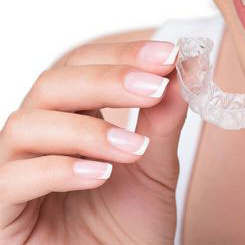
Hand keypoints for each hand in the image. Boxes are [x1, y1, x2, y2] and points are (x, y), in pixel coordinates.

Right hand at [0, 40, 186, 243]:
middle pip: (53, 85)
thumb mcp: (155, 167)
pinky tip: (99, 174)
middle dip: (108, 80)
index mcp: (73, 119)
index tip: (168, 54)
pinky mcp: (3, 211)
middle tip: (154, 87)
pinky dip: (59, 169)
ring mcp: (15, 170)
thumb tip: (189, 69)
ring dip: (88, 130)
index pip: (84, 67)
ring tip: (134, 149)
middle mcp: (40, 137)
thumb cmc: (129, 226)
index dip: (122, 56)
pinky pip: (12, 178)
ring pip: (28, 124)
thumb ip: (164, 120)